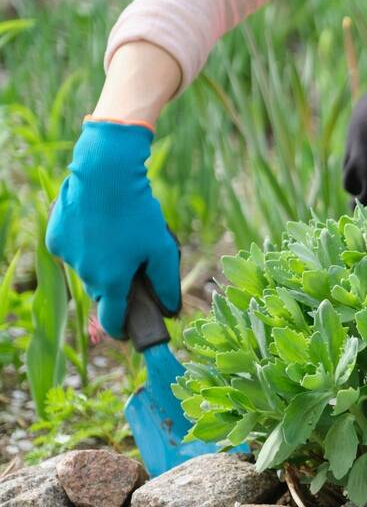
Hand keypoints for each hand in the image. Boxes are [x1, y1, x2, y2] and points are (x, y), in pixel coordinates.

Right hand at [46, 119, 180, 337]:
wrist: (106, 175)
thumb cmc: (138, 213)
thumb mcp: (162, 249)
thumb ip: (167, 284)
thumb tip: (171, 309)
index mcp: (110, 282)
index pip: (113, 320)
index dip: (122, 329)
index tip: (129, 331)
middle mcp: (84, 274)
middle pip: (102, 292)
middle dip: (116, 288)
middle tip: (132, 270)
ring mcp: (66, 256)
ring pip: (87, 271)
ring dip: (101, 265)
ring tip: (117, 240)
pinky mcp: (55, 237)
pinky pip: (73, 252)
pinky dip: (85, 247)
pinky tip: (98, 228)